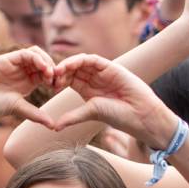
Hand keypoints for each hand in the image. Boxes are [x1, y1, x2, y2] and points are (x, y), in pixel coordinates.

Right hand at [0, 46, 58, 127]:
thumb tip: (53, 125)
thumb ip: (35, 114)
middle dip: (53, 69)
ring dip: (47, 62)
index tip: (60, 88)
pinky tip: (43, 68)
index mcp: (26, 83)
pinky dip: (37, 58)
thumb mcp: (18, 108)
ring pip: (36, 55)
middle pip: (43, 62)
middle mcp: (21, 72)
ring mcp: (13, 65)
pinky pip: (25, 53)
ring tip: (50, 74)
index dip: (55, 79)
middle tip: (57, 80)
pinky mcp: (6, 59)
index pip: (46, 74)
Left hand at [54, 54, 176, 149]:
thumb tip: (54, 127)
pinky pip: (92, 59)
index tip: (49, 86)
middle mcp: (94, 79)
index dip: (58, 81)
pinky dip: (80, 60)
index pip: (69, 80)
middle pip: (73, 69)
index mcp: (87, 90)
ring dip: (68, 64)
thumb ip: (72, 117)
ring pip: (81, 63)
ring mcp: (102, 72)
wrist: (140, 114)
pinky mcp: (110, 67)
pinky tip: (70, 66)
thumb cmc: (118, 115)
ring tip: (57, 70)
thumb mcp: (90, 113)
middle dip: (60, 71)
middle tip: (50, 76)